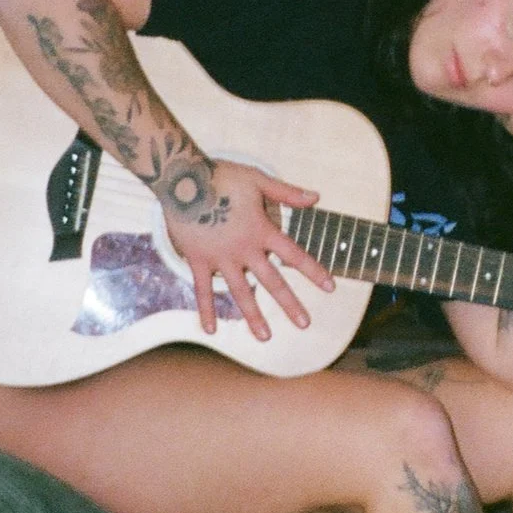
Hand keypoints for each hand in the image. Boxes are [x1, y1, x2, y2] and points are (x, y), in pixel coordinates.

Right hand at [156, 156, 336, 340]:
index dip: (314, 271)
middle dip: (290, 303)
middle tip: (305, 324)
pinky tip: (211, 330)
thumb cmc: (222, 175)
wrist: (182, 178)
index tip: (330, 288)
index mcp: (262, 231)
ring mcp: (221, 258)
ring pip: (241, 292)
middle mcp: (244, 249)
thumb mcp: (258, 180)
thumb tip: (316, 197)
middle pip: (272, 281)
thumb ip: (287, 192)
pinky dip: (206, 309)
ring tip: (266, 337)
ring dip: (254, 316)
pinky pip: (203, 290)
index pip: (294, 255)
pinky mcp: (199, 260)